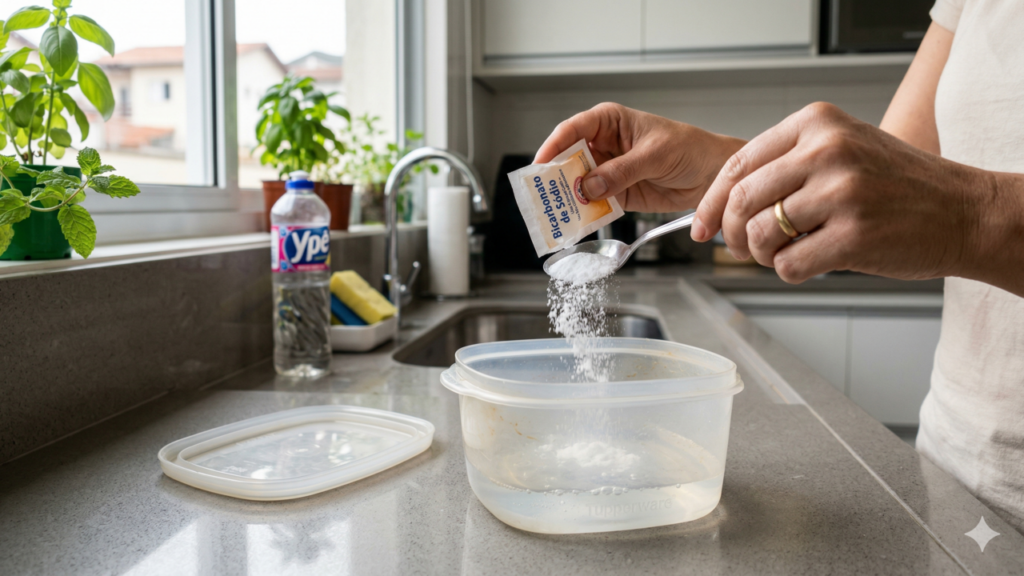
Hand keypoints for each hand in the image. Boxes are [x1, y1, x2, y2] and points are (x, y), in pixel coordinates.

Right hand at [535, 103, 744, 211]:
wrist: (713, 174)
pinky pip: (594, 203)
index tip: (541, 165)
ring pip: (578, 184)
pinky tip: (578, 221)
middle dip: (557, 177)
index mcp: (609, 122)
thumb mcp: (654, 155)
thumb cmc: (689, 148)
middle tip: (545, 194)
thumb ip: (621, 171)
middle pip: (569, 159)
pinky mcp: (617, 194)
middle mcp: (604, 145)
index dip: (554, 146)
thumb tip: (589, 186)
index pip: (573, 130)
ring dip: (569, 198)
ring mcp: (608, 171)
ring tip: (557, 212)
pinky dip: (586, 213)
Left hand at [692, 102, 993, 283]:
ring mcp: (841, 192)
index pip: (738, 163)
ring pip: (760, 235)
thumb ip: (786, 165)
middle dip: (732, 234)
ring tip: (785, 254)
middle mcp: (827, 150)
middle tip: (741, 249)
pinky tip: (813, 262)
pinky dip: (790, 272)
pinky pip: (788, 265)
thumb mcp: (843, 150)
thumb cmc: (899, 186)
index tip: (701, 226)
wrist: (964, 211)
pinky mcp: (854, 235)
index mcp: (817, 123)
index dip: (711, 202)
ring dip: (762, 256)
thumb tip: (722, 205)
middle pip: (742, 200)